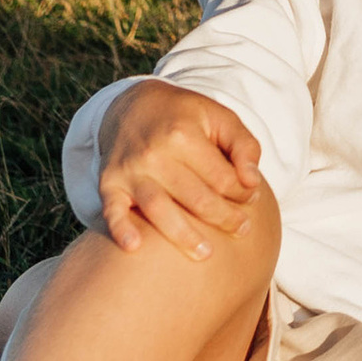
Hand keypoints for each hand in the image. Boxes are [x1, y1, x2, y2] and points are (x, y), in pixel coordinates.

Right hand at [95, 81, 264, 260]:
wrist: (132, 106)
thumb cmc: (185, 117)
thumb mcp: (220, 117)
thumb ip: (244, 146)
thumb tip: (252, 182)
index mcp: (183, 134)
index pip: (221, 177)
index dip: (242, 192)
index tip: (252, 199)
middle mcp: (153, 153)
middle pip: (195, 197)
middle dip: (223, 218)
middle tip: (242, 230)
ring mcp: (129, 170)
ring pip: (158, 209)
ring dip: (183, 236)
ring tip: (205, 254)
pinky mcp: (109, 184)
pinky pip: (112, 211)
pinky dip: (121, 229)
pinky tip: (134, 247)